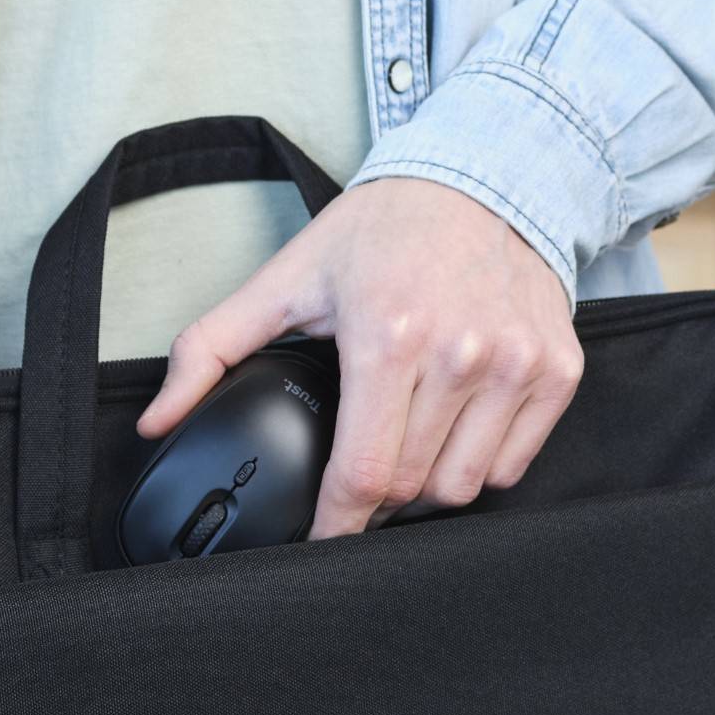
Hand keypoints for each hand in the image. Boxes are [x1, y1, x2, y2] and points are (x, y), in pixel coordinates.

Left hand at [137, 176, 584, 536]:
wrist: (488, 176)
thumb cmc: (386, 228)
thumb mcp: (289, 278)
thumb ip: (211, 349)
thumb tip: (157, 419)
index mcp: (388, 333)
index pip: (364, 474)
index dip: (335, 525)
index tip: (322, 539)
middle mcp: (460, 353)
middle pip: (410, 488)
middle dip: (375, 495)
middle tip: (359, 465)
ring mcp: (517, 365)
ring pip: (463, 487)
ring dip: (427, 485)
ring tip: (408, 442)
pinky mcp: (558, 371)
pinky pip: (512, 465)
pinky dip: (479, 463)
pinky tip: (456, 425)